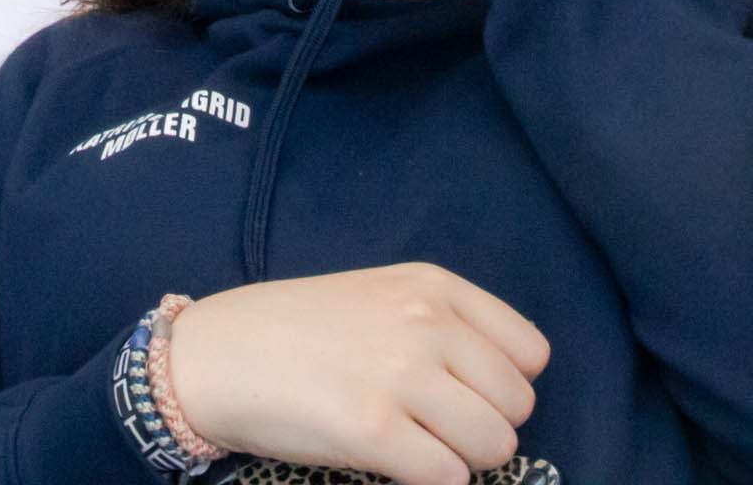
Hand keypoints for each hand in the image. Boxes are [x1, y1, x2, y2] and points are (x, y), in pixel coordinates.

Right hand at [165, 264, 549, 484]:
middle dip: (487, 427)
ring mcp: (400, 376)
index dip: (505, 384)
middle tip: (438, 428)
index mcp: (434, 287)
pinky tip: (398, 463)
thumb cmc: (302, 330)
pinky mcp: (373, 430)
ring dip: (464, 460)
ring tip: (420, 446)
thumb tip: (504, 387)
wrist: (221, 355)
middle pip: (518, 405)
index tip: (468, 393)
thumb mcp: (382, 295)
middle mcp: (426, 324)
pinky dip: (433, 481)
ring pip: (494, 445)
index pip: (531, 352)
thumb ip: (446, 324)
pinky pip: (449, 478)